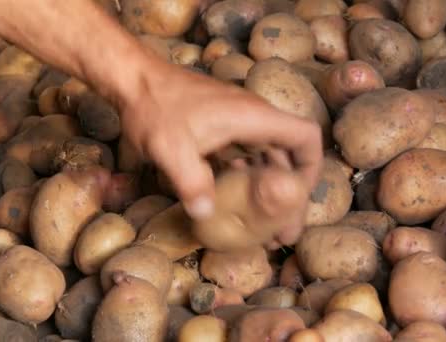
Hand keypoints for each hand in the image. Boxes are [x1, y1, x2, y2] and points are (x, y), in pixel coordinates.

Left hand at [119, 59, 322, 220]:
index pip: (305, 137)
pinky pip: (246, 155)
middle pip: (288, 155)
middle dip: (289, 194)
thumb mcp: (170, 147)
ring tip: (264, 227)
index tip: (299, 200)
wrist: (134, 80)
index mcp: (253, 117)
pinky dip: (248, 180)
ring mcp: (237, 121)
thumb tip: (205, 214)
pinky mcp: (221, 127)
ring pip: (267, 157)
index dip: (311, 168)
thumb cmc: (155, 106)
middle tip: (282, 233)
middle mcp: (252, 117)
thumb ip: (191, 181)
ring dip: (268, 190)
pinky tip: (238, 204)